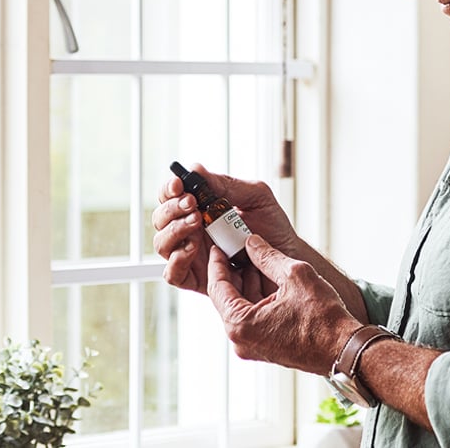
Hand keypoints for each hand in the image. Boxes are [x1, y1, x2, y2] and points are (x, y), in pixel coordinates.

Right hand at [152, 164, 299, 293]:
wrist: (288, 259)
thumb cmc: (273, 227)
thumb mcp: (256, 197)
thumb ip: (227, 184)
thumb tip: (196, 169)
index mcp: (201, 209)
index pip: (172, 196)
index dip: (169, 189)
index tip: (180, 184)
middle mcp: (191, 231)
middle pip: (160, 219)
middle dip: (171, 208)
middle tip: (192, 204)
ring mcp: (192, 256)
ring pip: (161, 244)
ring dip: (174, 231)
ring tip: (197, 223)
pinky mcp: (197, 280)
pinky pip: (172, 274)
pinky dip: (177, 260)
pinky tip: (193, 248)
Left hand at [207, 235, 359, 374]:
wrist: (344, 348)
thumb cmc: (323, 318)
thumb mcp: (293, 275)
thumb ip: (267, 256)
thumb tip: (252, 243)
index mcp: (241, 325)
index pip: (217, 288)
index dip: (217, 263)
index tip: (217, 246)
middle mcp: (241, 341)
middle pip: (228, 299)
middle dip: (234, 272)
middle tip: (236, 248)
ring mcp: (253, 347)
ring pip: (242, 308)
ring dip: (248, 284)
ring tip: (255, 260)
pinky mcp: (266, 349)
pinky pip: (254, 319)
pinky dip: (258, 299)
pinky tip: (268, 279)